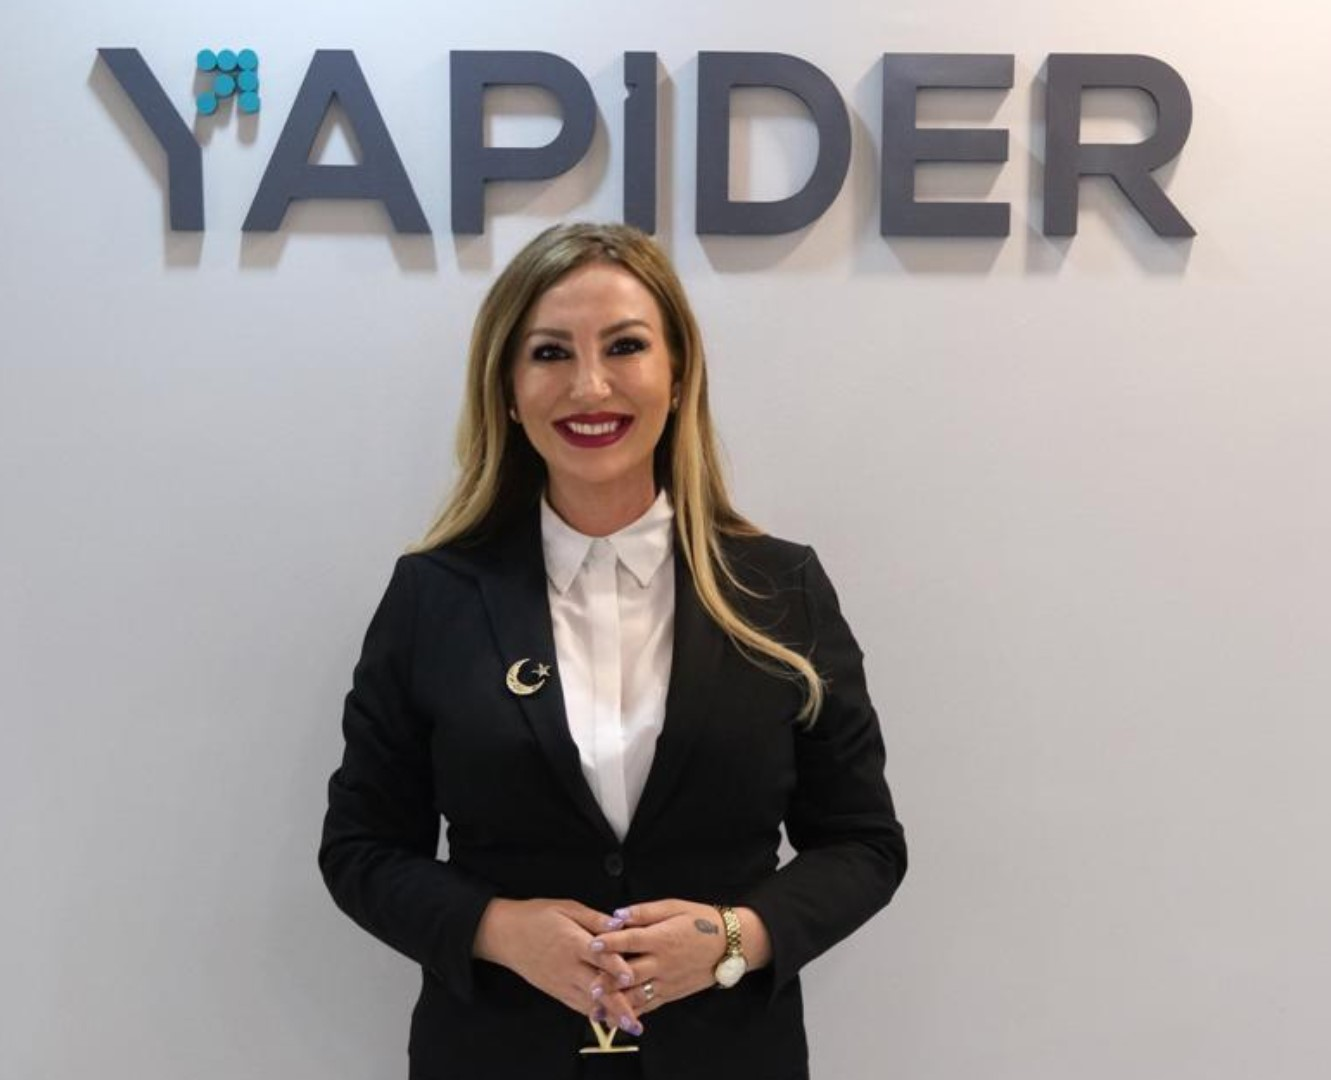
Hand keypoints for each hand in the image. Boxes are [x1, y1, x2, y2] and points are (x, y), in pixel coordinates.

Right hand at [472, 898, 632, 1019]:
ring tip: (629, 1024)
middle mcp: (567, 967)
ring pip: (588, 1002)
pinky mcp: (556, 991)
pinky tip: (608, 1018)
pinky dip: (594, 1012)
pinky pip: (578, 1005)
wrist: (505, 935)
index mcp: (571, 942)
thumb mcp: (566, 908)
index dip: (615, 967)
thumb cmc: (536, 917)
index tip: (631, 978)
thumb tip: (619, 923)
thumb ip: (594, 918)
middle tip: (635, 1021)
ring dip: (609, 1015)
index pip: (597, 957)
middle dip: (617, 1006)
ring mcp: (561, 982)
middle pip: (596, 989)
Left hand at [586, 900, 771, 1022]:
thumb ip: (644, 912)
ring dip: (616, 1001)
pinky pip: (649, 1005)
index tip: (592, 944)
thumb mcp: (674, 907)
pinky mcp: (671, 994)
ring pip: (638, 995)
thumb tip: (618, 914)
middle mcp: (663, 963)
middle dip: (608, 979)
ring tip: (595, 1005)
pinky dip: (631, 1012)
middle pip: (631, 973)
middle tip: (587, 982)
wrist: (730, 945)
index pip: (632, 941)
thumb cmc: (700, 921)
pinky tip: (614, 1017)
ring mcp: (667, 981)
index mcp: (662, 938)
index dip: (611, 942)